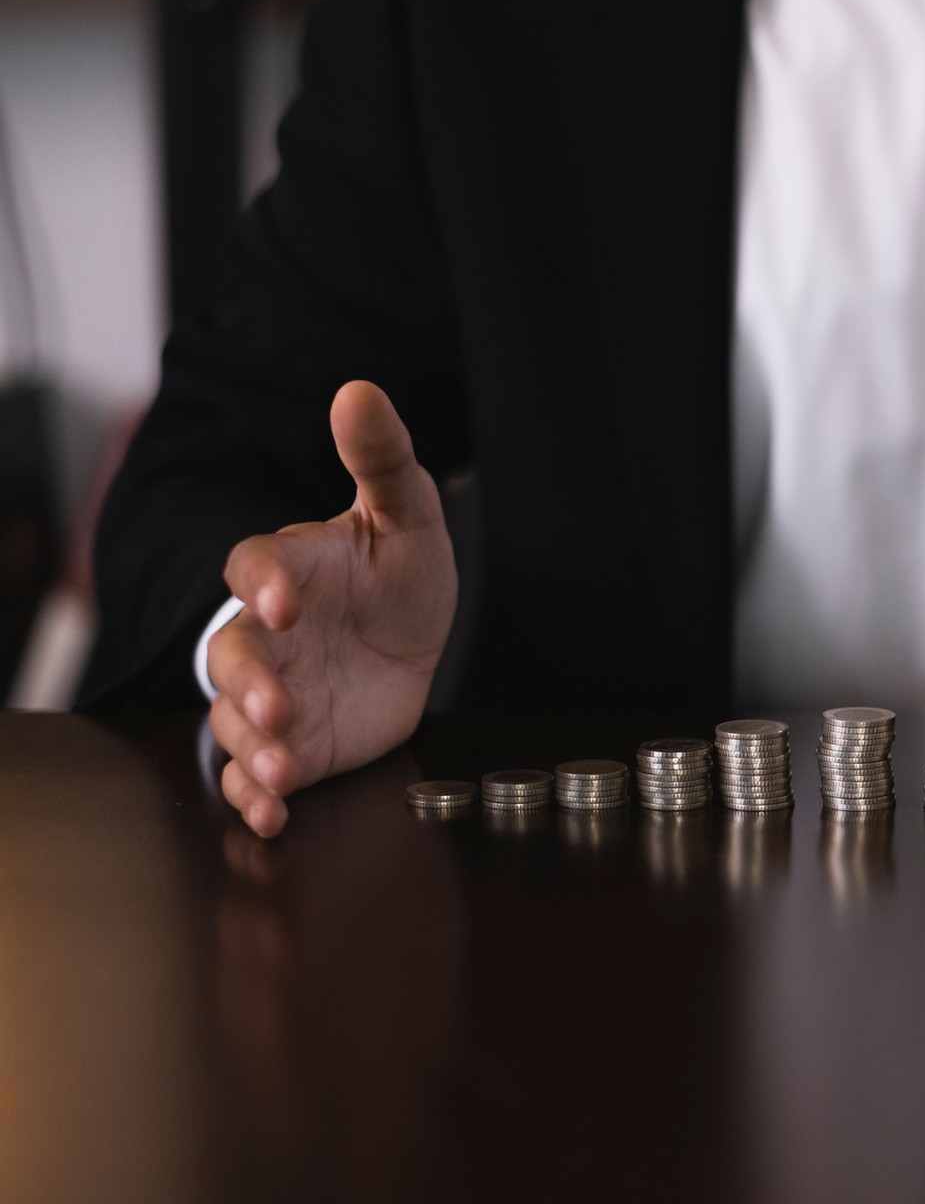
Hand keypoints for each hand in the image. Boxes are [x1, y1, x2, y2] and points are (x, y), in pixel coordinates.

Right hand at [208, 382, 456, 836]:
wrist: (410, 641)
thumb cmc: (398, 573)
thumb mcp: (409, 515)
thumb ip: (382, 460)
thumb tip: (360, 389)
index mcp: (289, 570)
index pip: (254, 568)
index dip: (263, 583)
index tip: (287, 601)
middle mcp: (268, 633)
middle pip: (236, 655)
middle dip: (253, 684)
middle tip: (280, 708)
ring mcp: (273, 692)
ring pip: (239, 721)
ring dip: (256, 749)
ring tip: (284, 773)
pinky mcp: (290, 744)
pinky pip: (257, 772)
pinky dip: (259, 795)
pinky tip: (273, 814)